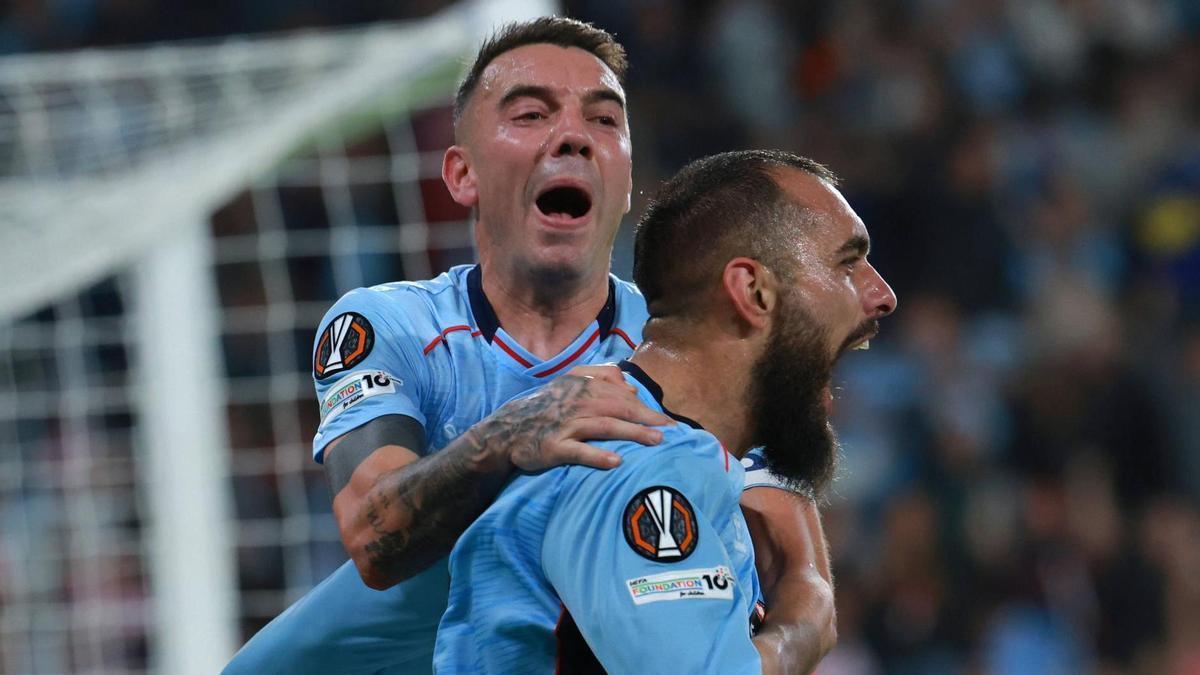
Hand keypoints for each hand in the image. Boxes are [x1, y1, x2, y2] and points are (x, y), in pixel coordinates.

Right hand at [468, 364, 673, 472]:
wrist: (506, 430)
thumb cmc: (544, 407)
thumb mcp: (568, 384)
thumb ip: (598, 378)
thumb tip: (629, 386)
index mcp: (581, 385)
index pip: (621, 393)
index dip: (645, 406)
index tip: (667, 419)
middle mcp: (576, 402)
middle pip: (619, 408)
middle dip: (647, 418)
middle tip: (670, 430)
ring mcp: (565, 424)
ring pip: (605, 427)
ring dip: (632, 433)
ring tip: (655, 441)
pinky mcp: (554, 447)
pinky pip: (578, 451)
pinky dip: (597, 456)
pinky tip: (616, 462)